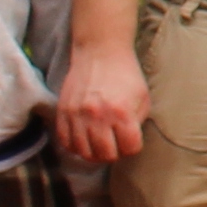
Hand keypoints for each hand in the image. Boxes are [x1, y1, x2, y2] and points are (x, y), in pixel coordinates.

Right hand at [54, 35, 148, 169]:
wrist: (100, 51)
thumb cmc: (126, 74)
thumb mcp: (143, 98)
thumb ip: (138, 123)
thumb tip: (128, 144)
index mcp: (122, 112)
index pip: (129, 148)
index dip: (133, 147)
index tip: (131, 141)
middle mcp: (98, 116)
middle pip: (105, 155)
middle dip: (114, 154)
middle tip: (115, 146)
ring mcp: (77, 114)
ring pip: (83, 152)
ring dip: (94, 153)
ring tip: (100, 146)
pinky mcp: (63, 111)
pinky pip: (65, 141)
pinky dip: (75, 147)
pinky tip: (84, 141)